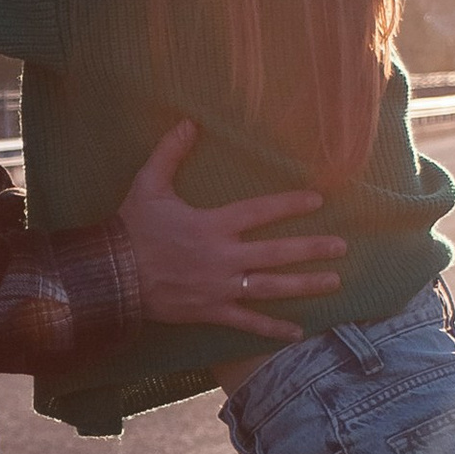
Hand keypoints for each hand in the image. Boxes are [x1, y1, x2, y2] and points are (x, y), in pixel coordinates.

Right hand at [121, 121, 343, 334]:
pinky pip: (248, 321)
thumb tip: (188, 121)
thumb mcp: (147, 185)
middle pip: (277, 252)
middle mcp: (223, 257)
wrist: (112, 277)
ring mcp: (220, 287)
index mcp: (213, 225)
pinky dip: (273, 329)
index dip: (290, 204)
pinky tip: (297, 332)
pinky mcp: (211, 311)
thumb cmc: (130, 230)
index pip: (260, 212)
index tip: (317, 200)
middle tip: (342, 247)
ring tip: (334, 281)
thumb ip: (170, 153)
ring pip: (271, 286)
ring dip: (304, 284)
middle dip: (312, 249)